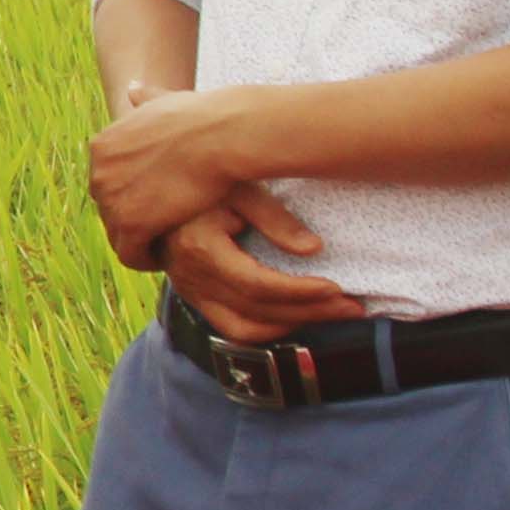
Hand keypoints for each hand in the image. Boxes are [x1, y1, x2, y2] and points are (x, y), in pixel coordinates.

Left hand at [86, 86, 275, 259]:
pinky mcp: (131, 225)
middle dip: (133, 218)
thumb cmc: (204, 117)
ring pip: (118, 235)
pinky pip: (130, 254)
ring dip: (139, 242)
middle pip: (110, 208)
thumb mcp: (165, 101)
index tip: (158, 202)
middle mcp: (99, 173)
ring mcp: (111, 200)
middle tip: (162, 227)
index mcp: (103, 146)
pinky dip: (146, 260)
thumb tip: (131, 87)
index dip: (134, 194)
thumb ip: (145, 99)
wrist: (221, 136)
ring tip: (166, 244)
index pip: (109, 181)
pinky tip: (166, 258)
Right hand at [162, 201, 359, 342]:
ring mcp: (191, 292)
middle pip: (258, 311)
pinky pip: (233, 328)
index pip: (256, 284)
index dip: (299, 292)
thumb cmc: (203, 179)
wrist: (155, 192)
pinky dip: (268, 329)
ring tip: (333, 314)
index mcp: (201, 249)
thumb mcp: (239, 186)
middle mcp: (192, 278)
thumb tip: (313, 249)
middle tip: (354, 307)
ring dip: (294, 325)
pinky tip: (299, 317)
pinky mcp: (196, 298)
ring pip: (246, 329)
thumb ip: (273, 217)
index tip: (337, 289)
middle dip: (311, 311)